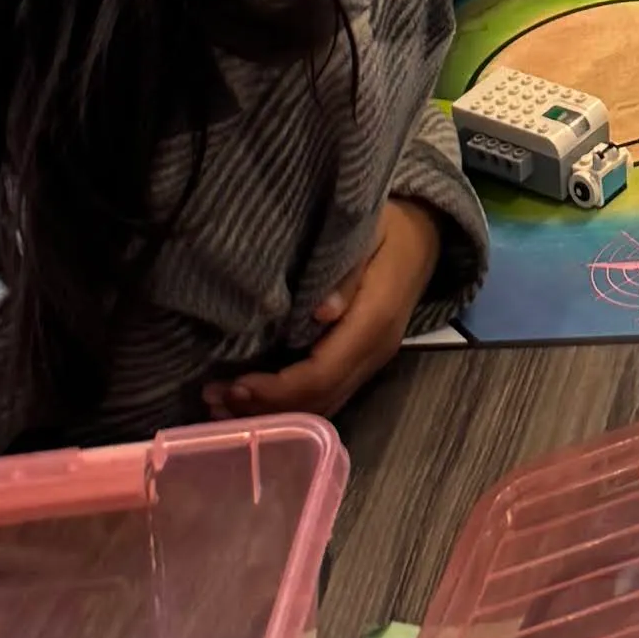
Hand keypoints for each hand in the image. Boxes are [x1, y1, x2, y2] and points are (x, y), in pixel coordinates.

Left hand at [207, 193, 441, 420]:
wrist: (426, 235)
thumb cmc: (389, 225)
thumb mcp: (371, 229)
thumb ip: (348, 270)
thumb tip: (321, 311)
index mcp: (376, 320)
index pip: (322, 373)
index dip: (277, 389)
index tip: (234, 384)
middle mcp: (375, 352)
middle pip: (318, 399)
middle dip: (264, 406)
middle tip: (212, 399)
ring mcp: (372, 362)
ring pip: (322, 406)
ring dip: (273, 412)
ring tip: (221, 405)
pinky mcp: (363, 364)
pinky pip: (326, 397)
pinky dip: (289, 406)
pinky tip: (254, 400)